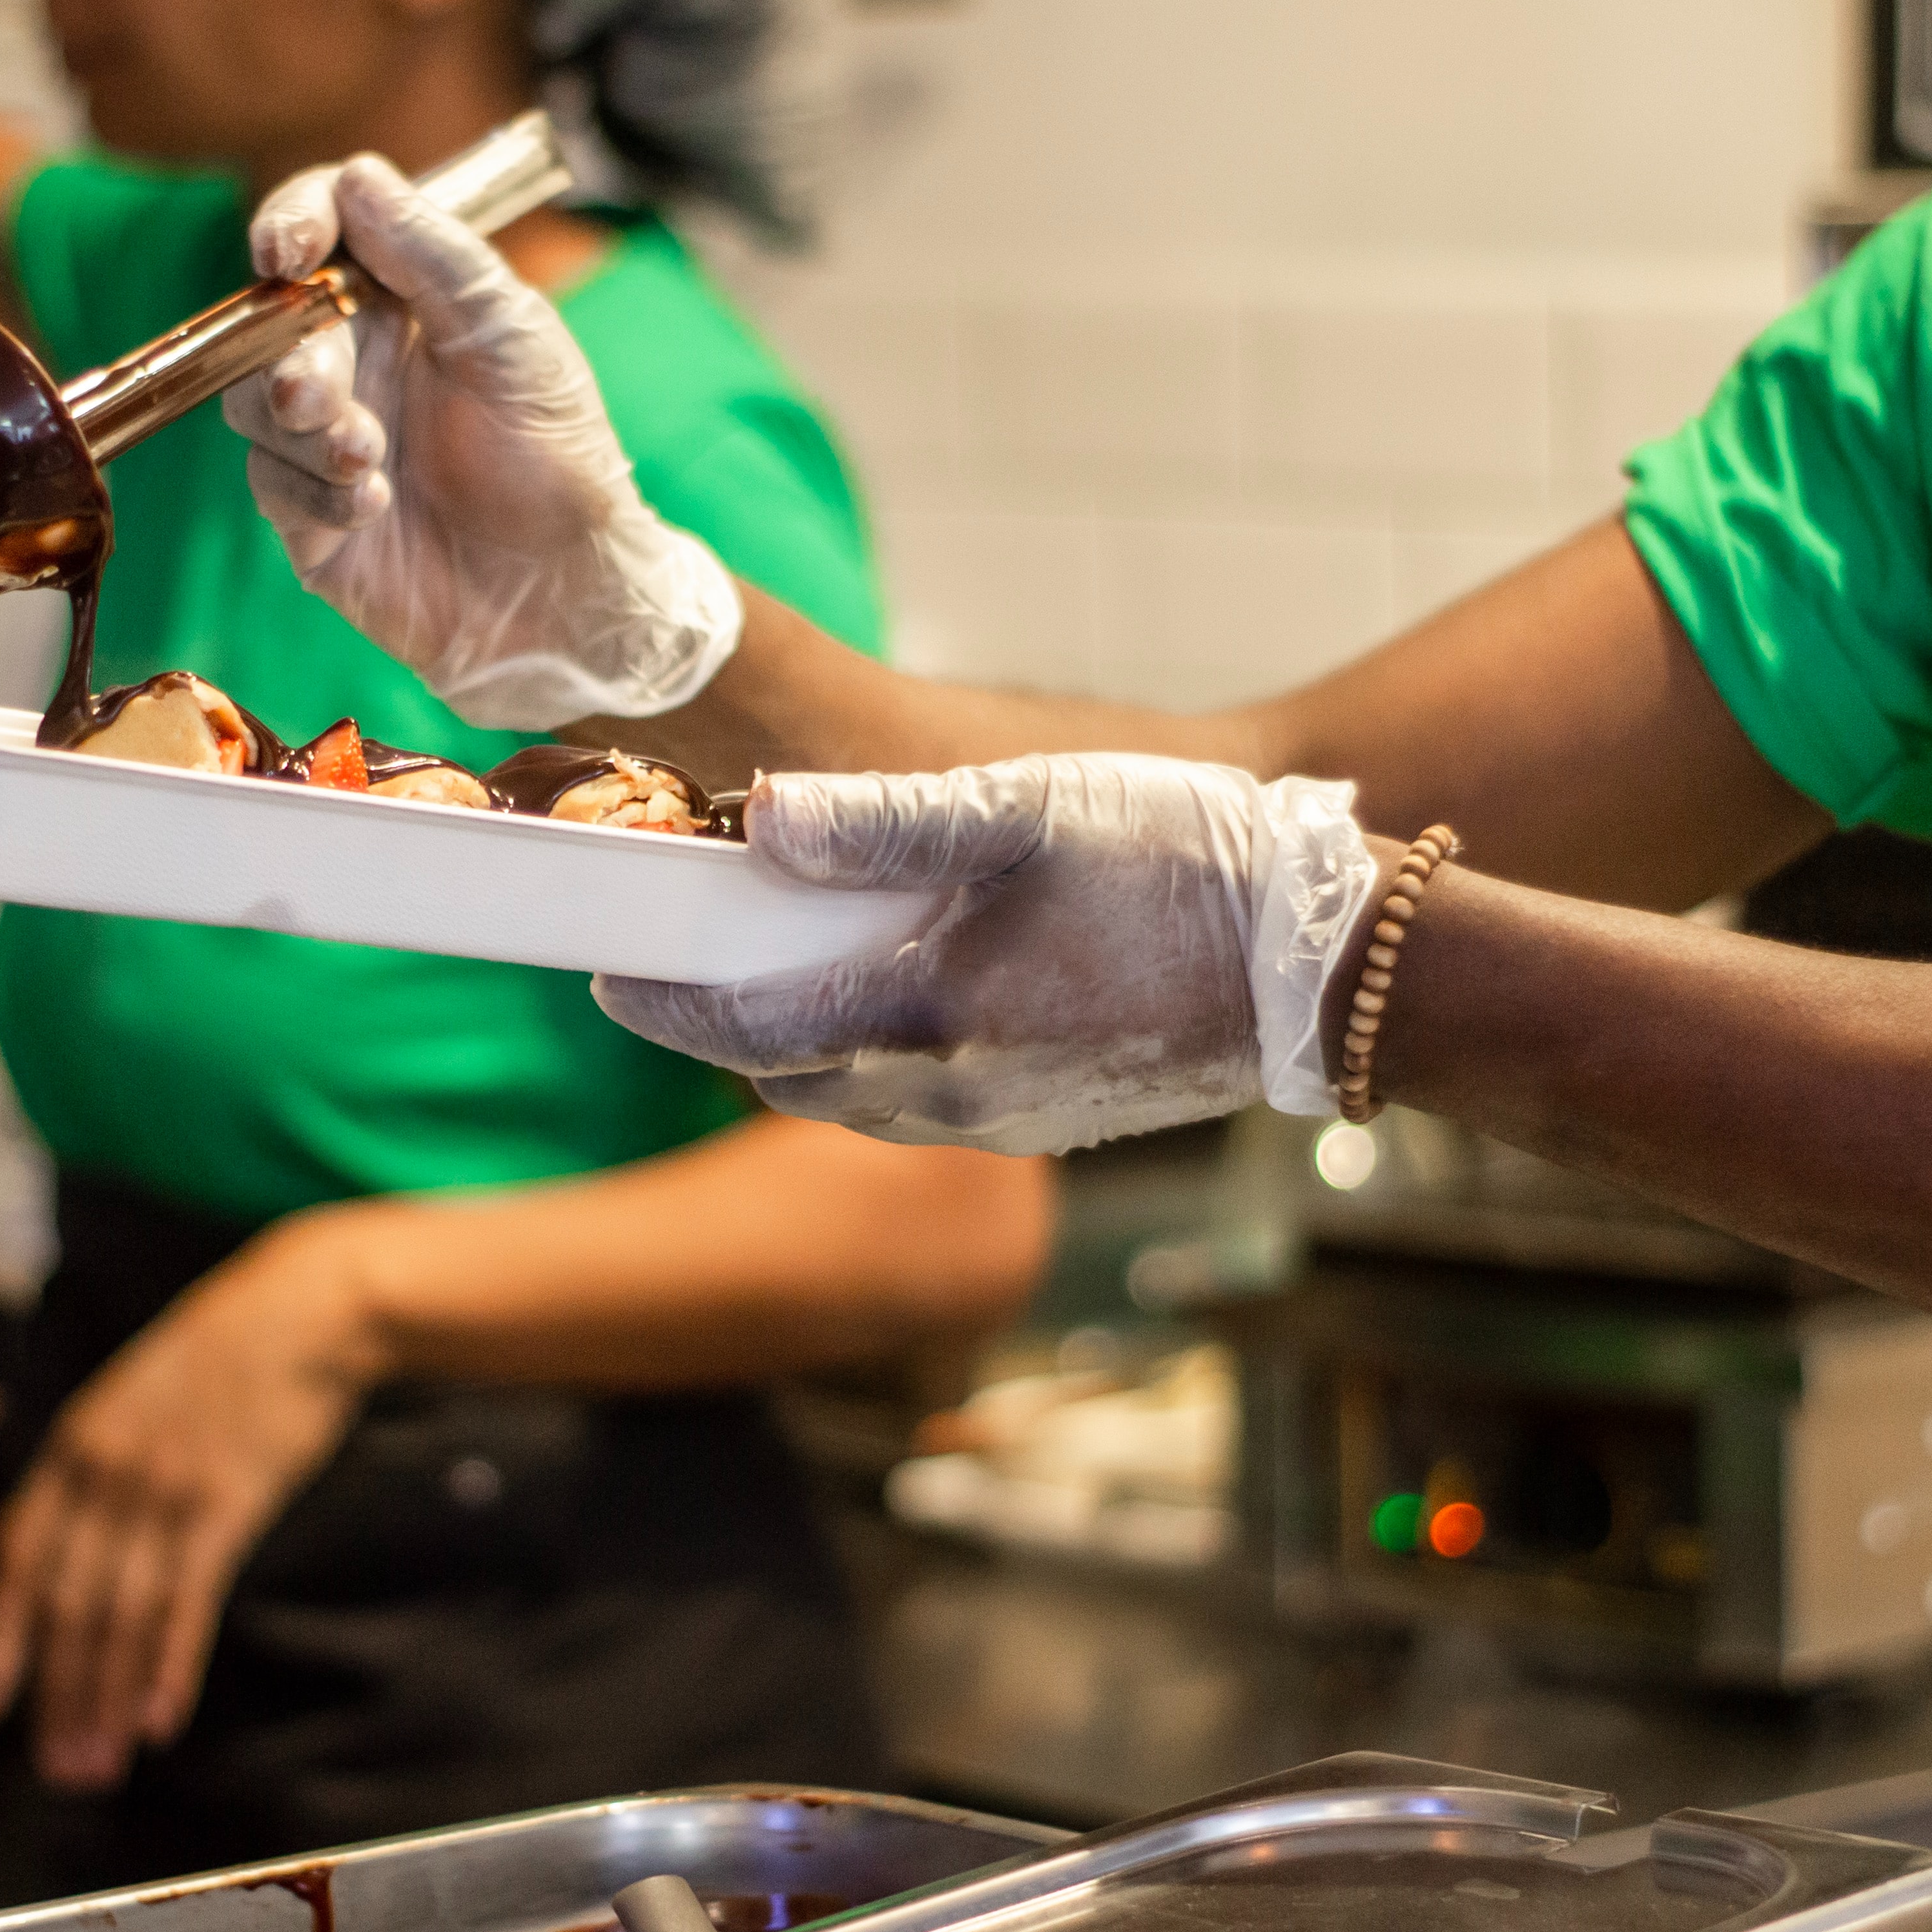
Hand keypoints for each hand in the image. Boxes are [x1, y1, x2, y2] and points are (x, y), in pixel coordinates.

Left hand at [0, 1208, 392, 1788]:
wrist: (304, 1310)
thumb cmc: (225, 1353)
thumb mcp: (137, 1394)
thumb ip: (100, 1464)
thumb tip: (73, 1545)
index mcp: (77, 1442)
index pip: (19, 1556)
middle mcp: (108, 1471)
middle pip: (67, 1603)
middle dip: (58, 1693)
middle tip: (56, 1765)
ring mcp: (165, 1488)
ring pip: (120, 1614)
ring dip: (106, 1697)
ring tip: (99, 1761)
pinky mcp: (225, 1503)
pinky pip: (186, 1600)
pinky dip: (169, 1665)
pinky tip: (159, 1715)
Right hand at [220, 155, 741, 728]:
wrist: (570, 590)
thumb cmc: (557, 454)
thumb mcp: (512, 335)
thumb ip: (435, 255)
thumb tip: (358, 177)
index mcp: (403, 302)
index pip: (324, 230)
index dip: (292, 223)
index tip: (286, 250)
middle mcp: (357, 363)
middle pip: (271, 322)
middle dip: (291, 353)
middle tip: (320, 398)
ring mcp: (328, 441)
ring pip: (254, 403)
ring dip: (302, 427)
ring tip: (368, 459)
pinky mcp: (313, 520)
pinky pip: (271, 486)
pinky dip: (314, 491)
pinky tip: (372, 504)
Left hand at [596, 756, 1378, 1152]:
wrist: (1325, 965)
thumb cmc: (1182, 865)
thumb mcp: (1024, 810)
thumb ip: (882, 824)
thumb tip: (760, 818)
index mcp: (929, 1017)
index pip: (745, 1023)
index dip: (663, 998)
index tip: (606, 966)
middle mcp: (950, 1094)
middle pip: (785, 1073)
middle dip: (718, 1027)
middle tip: (675, 964)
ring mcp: (1002, 1120)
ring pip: (852, 1099)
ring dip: (796, 1045)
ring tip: (775, 974)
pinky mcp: (1050, 1121)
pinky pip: (921, 1105)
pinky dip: (874, 1060)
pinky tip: (891, 998)